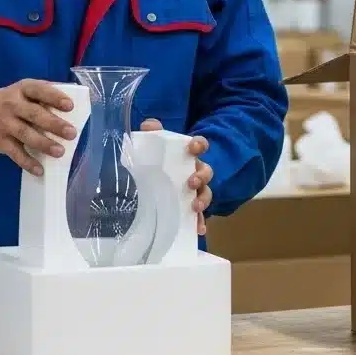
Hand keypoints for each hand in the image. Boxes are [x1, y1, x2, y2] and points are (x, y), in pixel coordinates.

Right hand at [0, 79, 77, 175]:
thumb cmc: (12, 101)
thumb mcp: (23, 91)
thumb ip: (44, 95)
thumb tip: (74, 104)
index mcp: (23, 89)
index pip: (39, 90)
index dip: (54, 97)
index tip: (70, 106)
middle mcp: (13, 105)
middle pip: (35, 114)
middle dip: (54, 124)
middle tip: (72, 133)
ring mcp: (5, 123)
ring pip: (26, 134)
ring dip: (44, 144)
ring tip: (60, 152)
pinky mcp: (0, 141)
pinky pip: (15, 153)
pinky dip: (27, 162)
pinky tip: (39, 170)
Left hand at [139, 119, 212, 234]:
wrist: (151, 187)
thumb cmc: (157, 164)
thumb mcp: (151, 149)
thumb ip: (151, 135)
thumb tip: (149, 125)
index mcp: (187, 156)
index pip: (199, 146)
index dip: (199, 145)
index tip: (193, 148)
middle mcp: (195, 173)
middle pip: (206, 172)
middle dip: (202, 176)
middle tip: (191, 182)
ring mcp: (195, 192)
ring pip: (206, 194)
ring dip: (203, 200)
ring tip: (195, 208)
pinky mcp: (190, 210)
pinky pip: (199, 217)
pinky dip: (200, 223)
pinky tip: (198, 230)